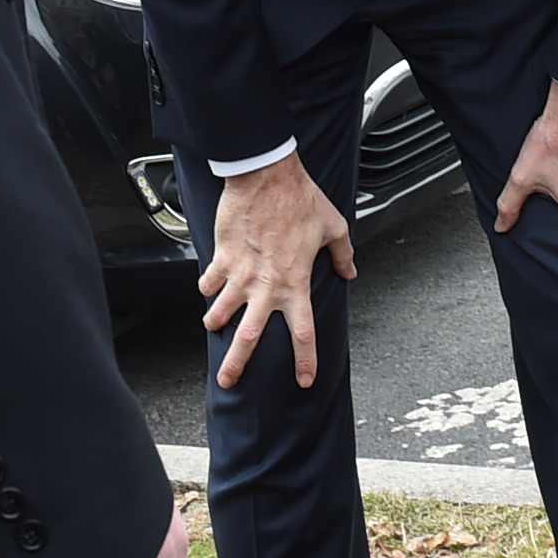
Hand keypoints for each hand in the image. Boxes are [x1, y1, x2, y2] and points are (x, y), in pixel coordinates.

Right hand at [202, 151, 354, 390]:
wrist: (265, 176)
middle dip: (236, 365)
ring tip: (213, 326)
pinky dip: (208, 288)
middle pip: (248, 338)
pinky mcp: (221, 258)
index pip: (303, 333)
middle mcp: (265, 286)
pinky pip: (209, 282)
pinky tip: (209, 289)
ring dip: (215, 322)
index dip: (305, 360)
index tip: (304, 379)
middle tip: (227, 381)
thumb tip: (349, 270)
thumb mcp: (334, 226)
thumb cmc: (299, 198)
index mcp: (295, 283)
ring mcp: (240, 274)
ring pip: (221, 312)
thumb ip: (343, 254)